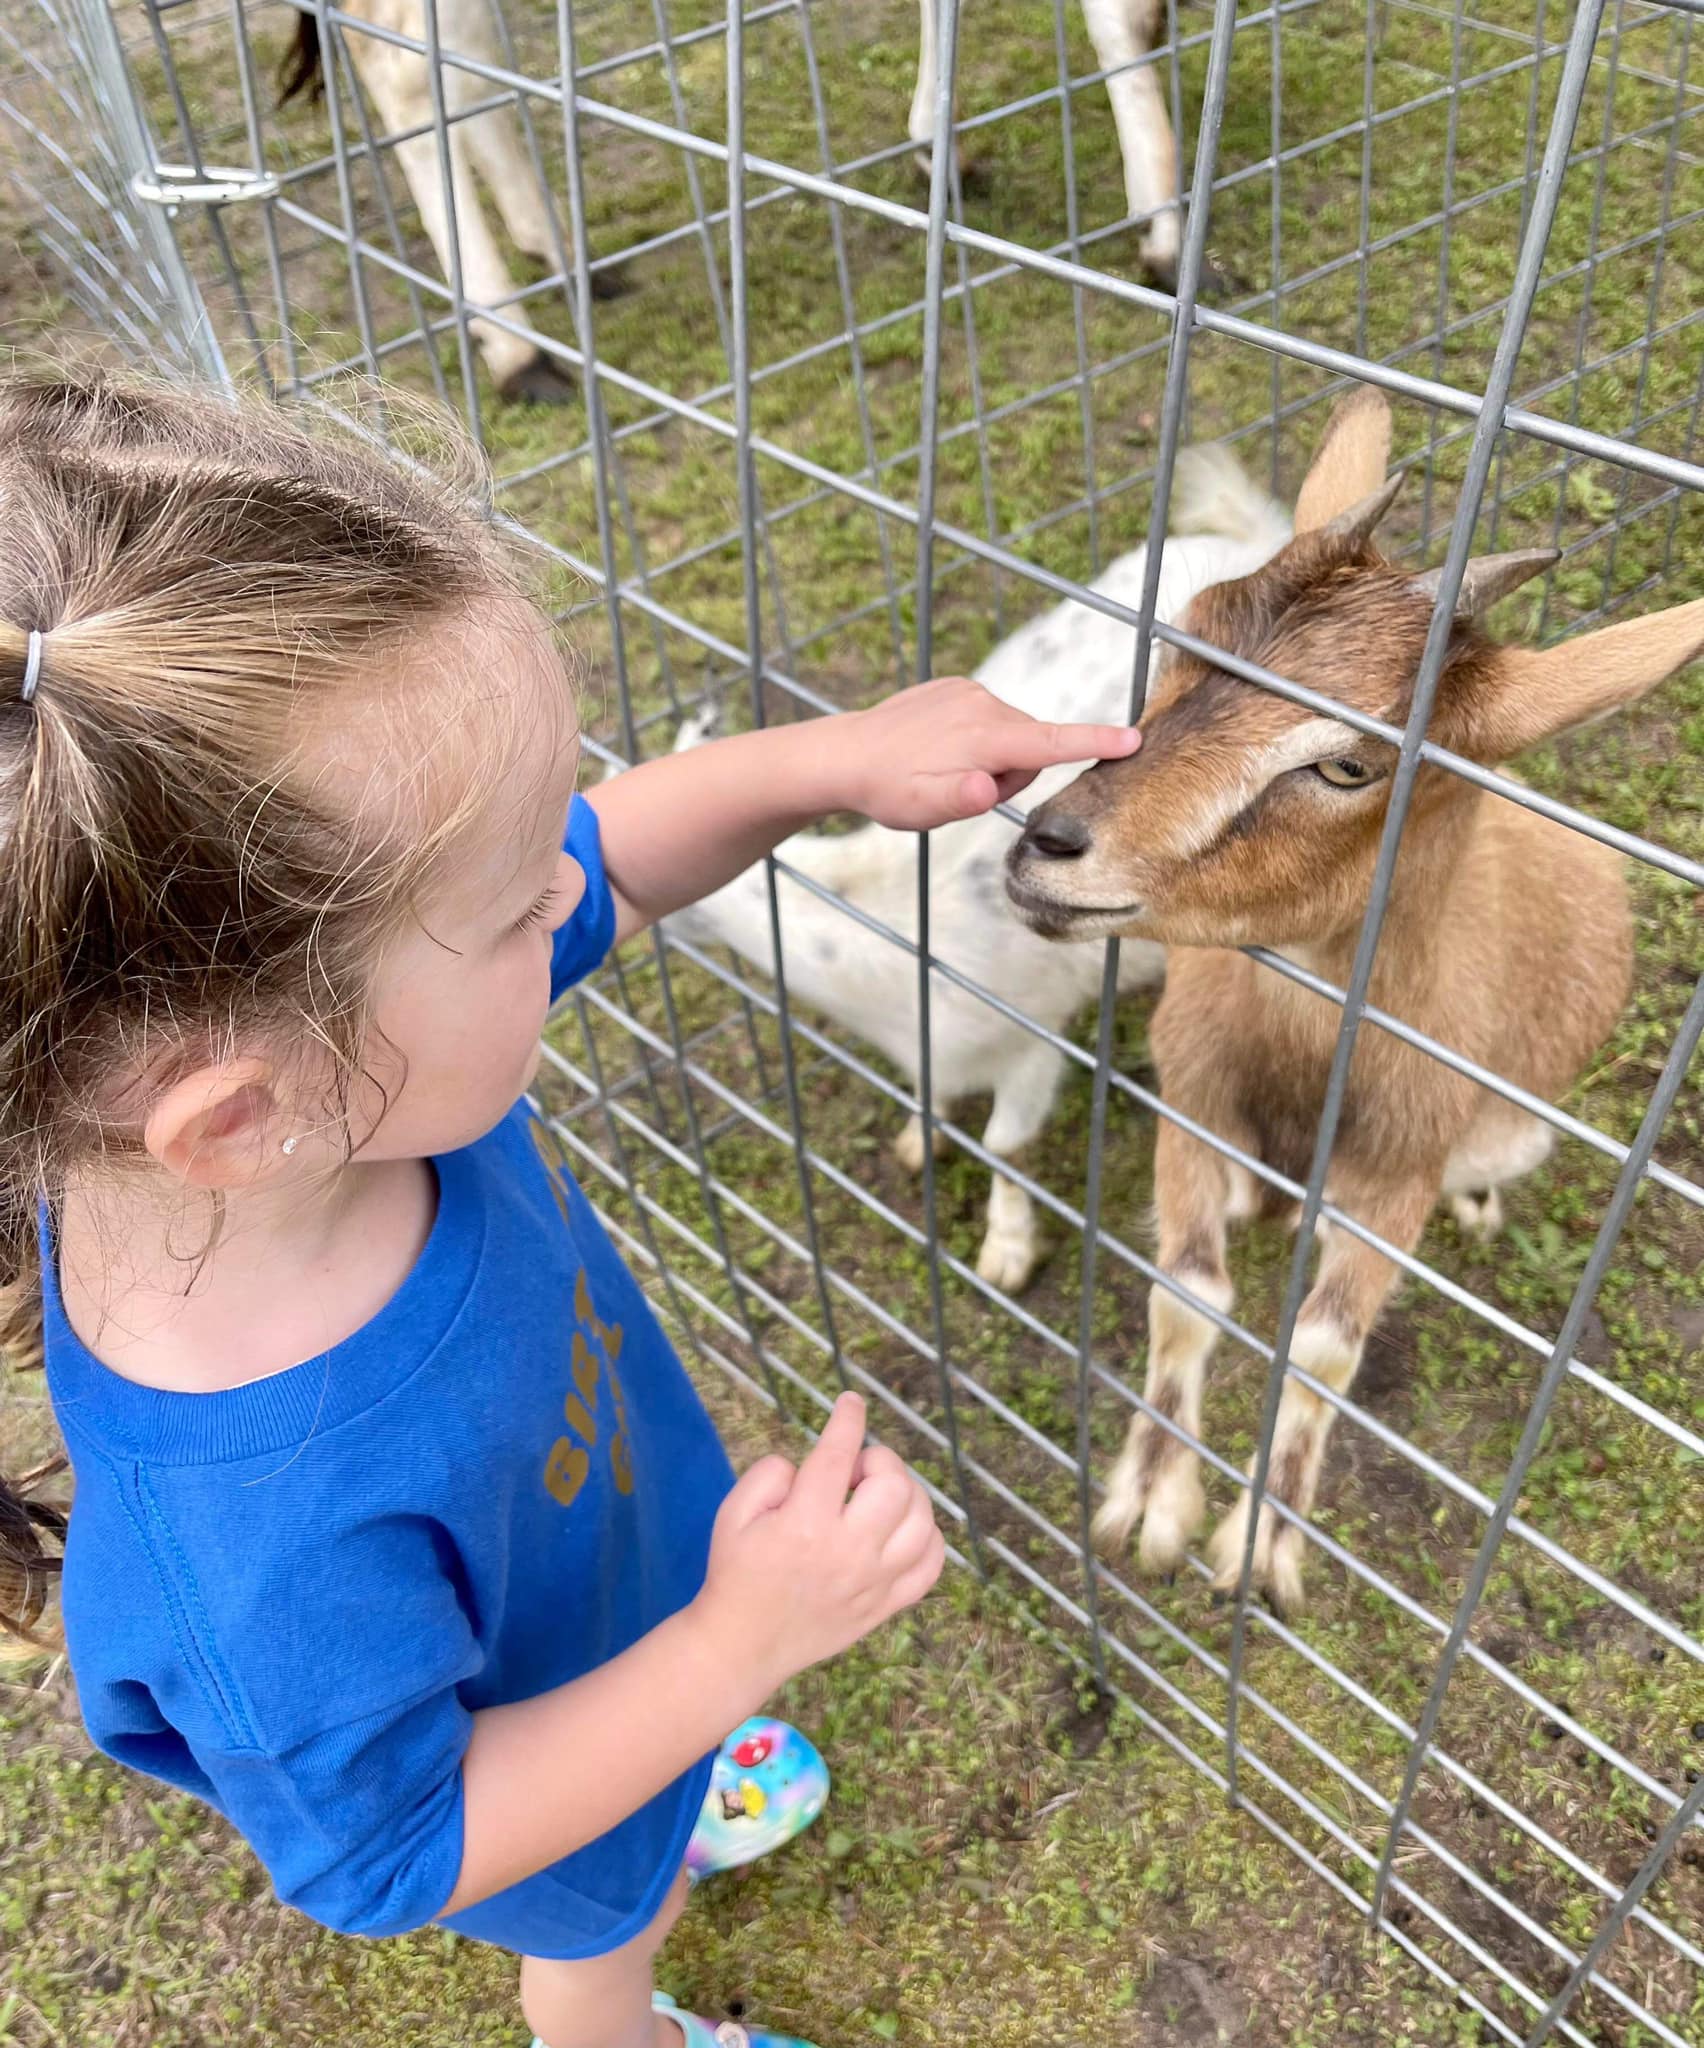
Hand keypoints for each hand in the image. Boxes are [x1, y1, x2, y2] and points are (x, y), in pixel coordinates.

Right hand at [691, 1393, 945, 1697]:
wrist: (744, 1645)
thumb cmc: (737, 1573)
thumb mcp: (732, 1513)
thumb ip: (769, 1475)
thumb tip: (809, 1465)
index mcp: (804, 1524)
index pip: (838, 1455)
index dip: (848, 1418)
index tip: (851, 1401)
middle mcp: (847, 1552)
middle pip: (893, 1484)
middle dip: (877, 1461)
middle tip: (852, 1473)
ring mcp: (874, 1582)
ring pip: (921, 1520)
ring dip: (904, 1494)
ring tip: (875, 1498)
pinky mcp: (886, 1606)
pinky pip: (931, 1564)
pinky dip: (925, 1536)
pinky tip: (901, 1528)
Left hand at [838, 675, 1140, 829]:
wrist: (845, 754)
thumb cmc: (887, 789)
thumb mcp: (922, 808)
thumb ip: (961, 799)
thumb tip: (988, 787)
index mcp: (983, 738)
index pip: (1051, 743)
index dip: (1094, 742)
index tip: (1133, 738)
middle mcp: (983, 705)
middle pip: (1031, 746)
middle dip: (1011, 774)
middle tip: (965, 791)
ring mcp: (969, 692)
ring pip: (1010, 734)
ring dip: (992, 758)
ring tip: (945, 770)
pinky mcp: (957, 687)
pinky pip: (987, 719)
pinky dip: (976, 739)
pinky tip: (938, 751)